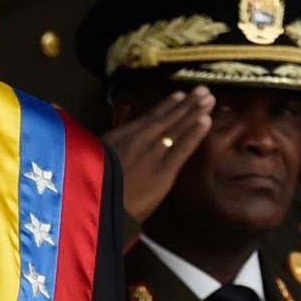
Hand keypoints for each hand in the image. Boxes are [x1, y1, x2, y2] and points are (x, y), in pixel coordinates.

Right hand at [103, 89, 214, 225]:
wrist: (94, 210)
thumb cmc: (91, 190)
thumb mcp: (91, 159)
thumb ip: (104, 147)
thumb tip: (108, 141)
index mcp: (120, 137)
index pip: (149, 118)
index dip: (166, 106)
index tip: (180, 94)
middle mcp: (137, 141)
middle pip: (167, 119)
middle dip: (187, 104)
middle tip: (203, 90)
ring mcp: (151, 156)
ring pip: (177, 130)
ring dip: (195, 113)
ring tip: (209, 99)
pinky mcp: (162, 173)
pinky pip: (181, 150)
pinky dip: (194, 135)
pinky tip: (206, 121)